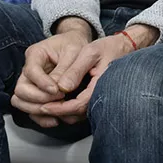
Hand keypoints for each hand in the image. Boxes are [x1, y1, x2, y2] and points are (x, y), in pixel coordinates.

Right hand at [10, 22, 92, 126]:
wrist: (76, 44)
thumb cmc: (75, 44)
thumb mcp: (75, 51)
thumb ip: (68, 69)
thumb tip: (63, 88)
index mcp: (35, 54)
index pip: (31, 71)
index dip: (42, 83)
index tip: (57, 90)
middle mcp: (28, 69)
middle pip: (21, 89)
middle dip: (39, 98)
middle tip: (59, 99)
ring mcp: (29, 82)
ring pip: (20, 101)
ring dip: (37, 109)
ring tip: (57, 110)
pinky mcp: (35, 93)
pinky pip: (30, 109)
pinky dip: (40, 117)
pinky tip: (55, 119)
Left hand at [37, 24, 159, 121]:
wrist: (123, 47)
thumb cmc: (108, 48)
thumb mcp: (90, 52)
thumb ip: (76, 70)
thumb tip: (62, 87)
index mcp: (100, 86)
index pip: (77, 105)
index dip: (59, 108)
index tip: (43, 106)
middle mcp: (101, 97)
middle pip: (76, 114)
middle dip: (57, 112)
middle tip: (38, 107)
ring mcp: (99, 99)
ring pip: (77, 114)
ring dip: (61, 112)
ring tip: (44, 105)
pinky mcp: (96, 98)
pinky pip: (80, 110)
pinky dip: (67, 109)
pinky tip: (56, 101)